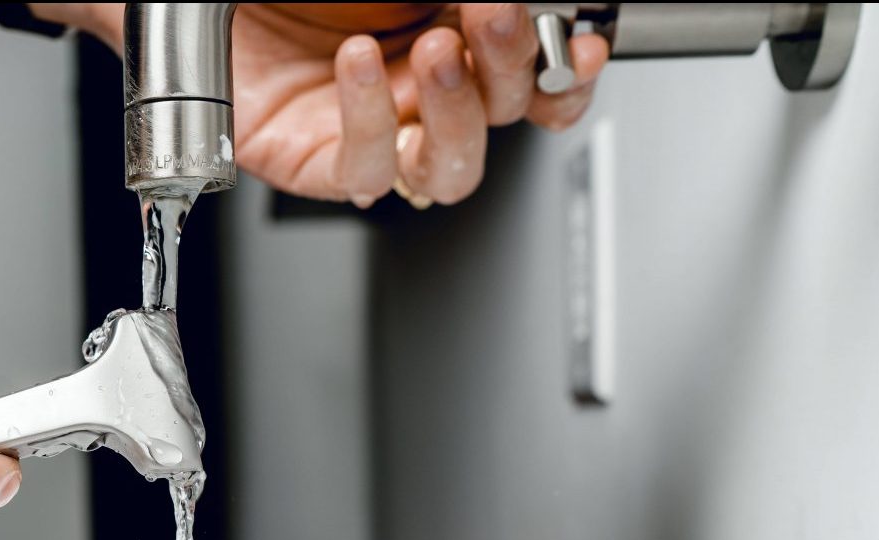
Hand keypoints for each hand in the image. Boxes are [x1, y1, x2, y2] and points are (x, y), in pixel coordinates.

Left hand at [39, 3, 608, 206]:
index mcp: (452, 38)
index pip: (533, 82)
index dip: (565, 75)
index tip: (579, 44)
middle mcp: (419, 93)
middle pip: (504, 116)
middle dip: (512, 64)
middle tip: (495, 15)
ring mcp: (372, 131)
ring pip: (450, 166)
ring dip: (460, 110)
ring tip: (435, 51)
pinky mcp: (318, 164)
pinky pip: (365, 168)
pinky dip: (371, 118)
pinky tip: (357, 63)